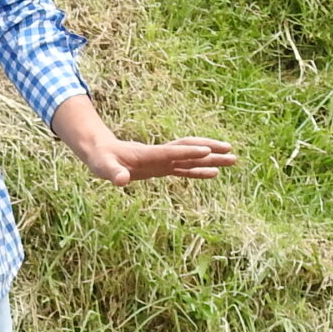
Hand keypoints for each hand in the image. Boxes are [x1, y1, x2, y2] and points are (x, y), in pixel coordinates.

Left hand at [51, 98, 234, 187]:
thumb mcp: (102, 167)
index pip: (171, 152)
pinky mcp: (162, 167)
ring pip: (191, 158)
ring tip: (233, 160)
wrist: (101, 152)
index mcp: (147, 155)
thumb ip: (112, 173)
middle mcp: (159, 155)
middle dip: (210, 151)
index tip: (206, 150)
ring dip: (211, 159)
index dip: (187, 152)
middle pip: (189, 150)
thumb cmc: (100, 159)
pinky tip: (214, 174)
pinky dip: (199, 170)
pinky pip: (184, 168)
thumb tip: (120, 181)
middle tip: (232, 153)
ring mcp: (162, 161)